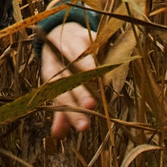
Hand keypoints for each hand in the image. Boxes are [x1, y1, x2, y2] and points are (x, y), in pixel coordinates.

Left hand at [39, 21, 98, 140]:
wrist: (61, 29)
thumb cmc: (62, 66)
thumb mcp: (58, 87)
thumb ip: (61, 112)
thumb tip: (58, 136)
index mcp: (50, 72)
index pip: (58, 94)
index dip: (70, 111)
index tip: (83, 126)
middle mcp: (59, 57)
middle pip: (68, 75)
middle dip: (80, 91)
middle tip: (91, 106)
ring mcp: (74, 43)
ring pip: (81, 56)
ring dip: (91, 70)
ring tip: (103, 85)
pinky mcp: (89, 33)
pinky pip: (97, 43)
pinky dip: (105, 52)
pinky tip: (115, 65)